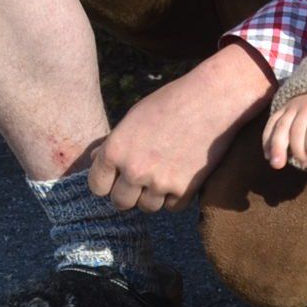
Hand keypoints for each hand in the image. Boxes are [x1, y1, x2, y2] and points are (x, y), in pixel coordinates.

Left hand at [88, 43, 273, 210]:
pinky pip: (173, 206)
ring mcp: (160, 182)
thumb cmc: (171, 102)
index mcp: (115, 151)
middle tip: (143, 179)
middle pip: (121, 202)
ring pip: (147, 207)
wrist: (213, 99)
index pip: (97, 187)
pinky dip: (176, 196)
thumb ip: (113, 143)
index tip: (118, 176)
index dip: (107, 182)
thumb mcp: (134, 118)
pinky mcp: (186, 188)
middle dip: (129, 193)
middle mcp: (134, 170)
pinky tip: (181, 177)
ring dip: (153, 196)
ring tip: (164, 175)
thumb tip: (93, 161)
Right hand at [262, 93, 306, 171]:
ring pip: (281, 126)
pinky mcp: (281, 109)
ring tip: (277, 164)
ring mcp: (292, 106)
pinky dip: (267, 140)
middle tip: (304, 163)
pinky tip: (268, 155)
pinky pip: (271, 123)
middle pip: (296, 130)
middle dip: (298, 151)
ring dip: (277, 147)